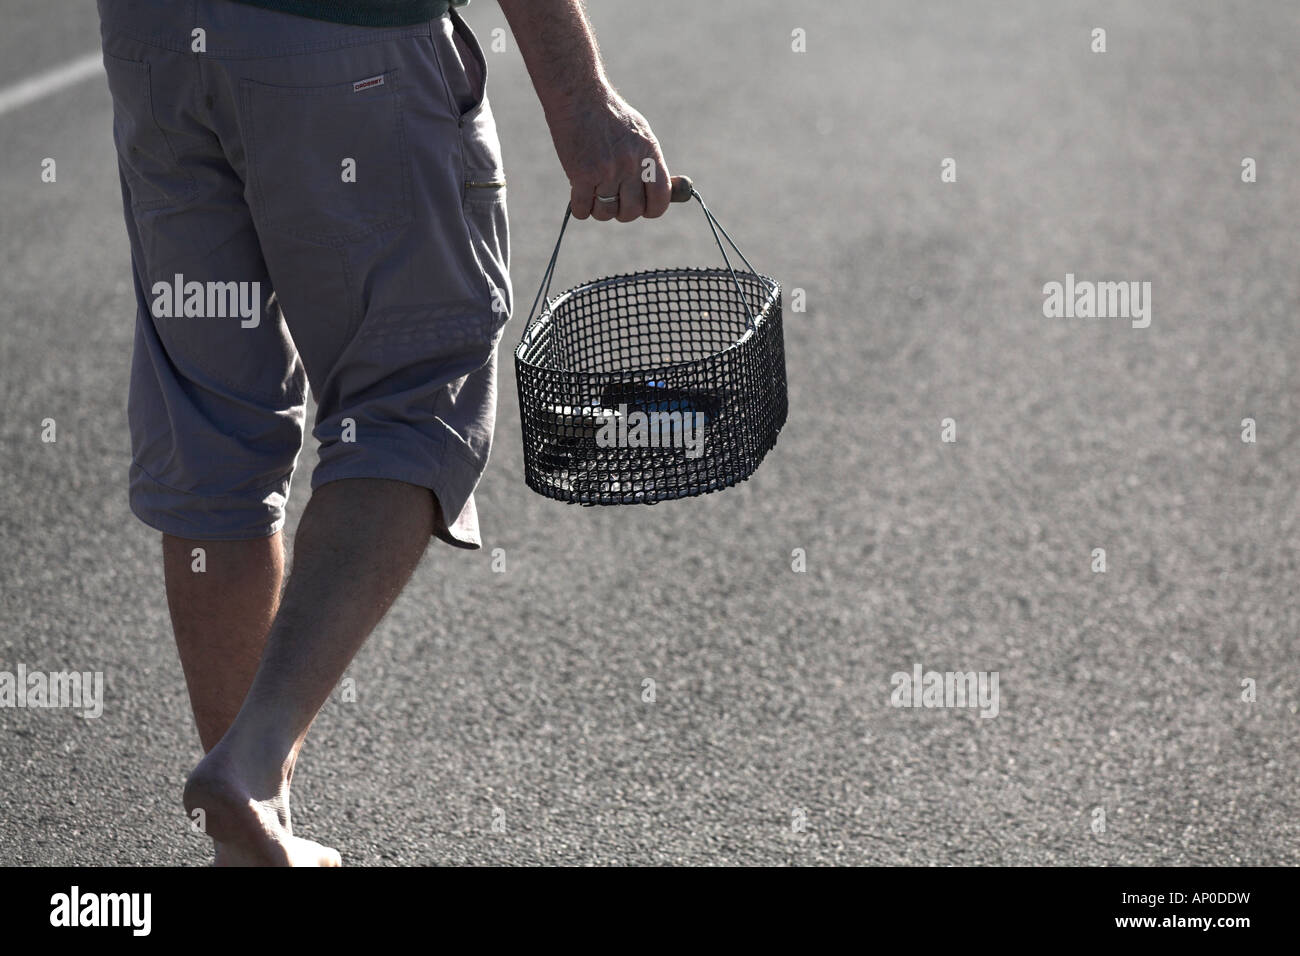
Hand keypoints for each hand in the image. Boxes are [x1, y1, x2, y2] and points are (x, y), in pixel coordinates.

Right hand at [544, 85, 671, 221]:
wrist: (578, 94)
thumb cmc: (608, 115)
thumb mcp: (639, 132)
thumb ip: (650, 163)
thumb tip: (663, 192)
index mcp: (649, 154)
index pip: (660, 199)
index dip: (651, 209)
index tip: (641, 207)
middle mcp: (631, 165)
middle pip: (632, 212)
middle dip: (621, 212)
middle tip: (611, 199)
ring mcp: (607, 171)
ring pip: (605, 213)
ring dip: (598, 209)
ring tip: (592, 193)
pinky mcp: (582, 174)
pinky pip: (582, 209)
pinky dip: (579, 208)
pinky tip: (577, 196)